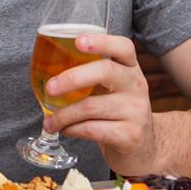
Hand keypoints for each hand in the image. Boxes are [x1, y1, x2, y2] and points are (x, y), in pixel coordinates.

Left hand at [42, 33, 155, 175]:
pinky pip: (92, 129)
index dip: (101, 41)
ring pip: (91, 106)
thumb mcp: (113, 89)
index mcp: (130, 68)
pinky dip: (72, 129)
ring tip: (51, 121)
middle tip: (50, 87)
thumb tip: (46, 70)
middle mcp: (137, 86)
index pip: (123, 47)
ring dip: (64, 114)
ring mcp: (136, 111)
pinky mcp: (130, 135)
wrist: (144, 148)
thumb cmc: (118, 112)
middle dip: (72, 78)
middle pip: (106, 71)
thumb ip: (91, 76)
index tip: (78, 41)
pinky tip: (64, 130)